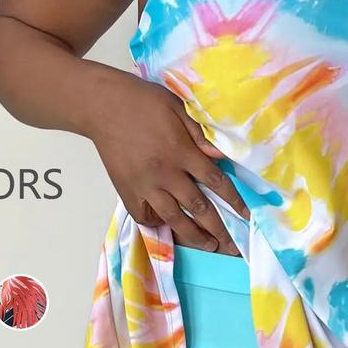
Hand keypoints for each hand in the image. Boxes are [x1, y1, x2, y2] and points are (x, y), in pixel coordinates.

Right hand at [90, 75, 249, 253]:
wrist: (102, 106)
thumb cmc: (142, 101)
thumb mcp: (178, 108)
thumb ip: (200, 134)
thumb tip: (221, 157)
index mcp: (181, 152)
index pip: (215, 182)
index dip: (233, 200)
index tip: (245, 215)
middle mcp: (165, 173)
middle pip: (198, 207)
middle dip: (218, 229)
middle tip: (231, 246)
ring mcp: (144, 185)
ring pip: (173, 218)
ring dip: (193, 235)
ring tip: (208, 246)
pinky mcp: (126, 190)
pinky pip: (144, 215)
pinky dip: (157, 224)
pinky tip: (169, 228)